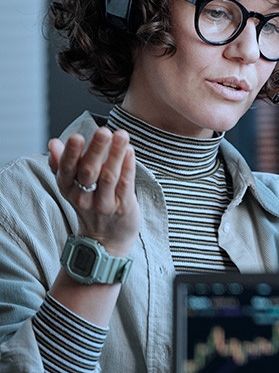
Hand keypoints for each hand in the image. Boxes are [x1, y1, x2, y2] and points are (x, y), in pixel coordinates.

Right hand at [48, 127, 139, 256]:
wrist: (106, 241)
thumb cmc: (91, 206)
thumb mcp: (72, 187)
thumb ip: (63, 164)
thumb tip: (53, 142)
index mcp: (68, 189)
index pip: (66, 169)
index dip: (71, 154)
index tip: (77, 136)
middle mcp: (83, 198)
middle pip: (88, 171)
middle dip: (96, 150)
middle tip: (104, 131)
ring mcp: (104, 204)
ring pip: (109, 176)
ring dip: (115, 154)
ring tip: (122, 135)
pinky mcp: (123, 207)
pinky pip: (125, 185)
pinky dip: (128, 167)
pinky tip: (130, 151)